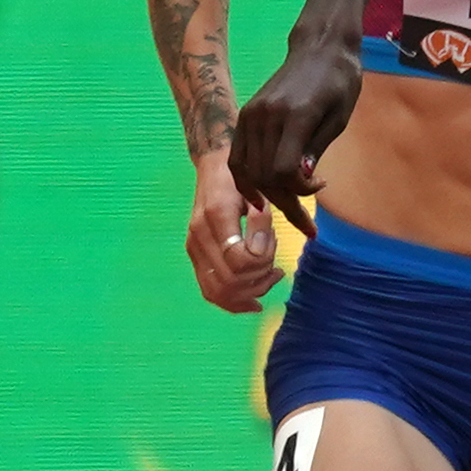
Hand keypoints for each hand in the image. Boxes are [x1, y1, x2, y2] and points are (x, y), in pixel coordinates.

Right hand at [183, 151, 284, 311]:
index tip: (274, 241)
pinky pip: (209, 290)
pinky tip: (254, 302)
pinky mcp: (195, 256)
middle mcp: (199, 234)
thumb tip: (272, 243)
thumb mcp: (259, 189)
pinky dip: (233, 302)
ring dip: (251, 290)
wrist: (215, 168)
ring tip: (272, 277)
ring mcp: (194, 247)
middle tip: (277, 265)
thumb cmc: (241, 176)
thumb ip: (264, 219)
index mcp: (216, 215)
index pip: (239, 258)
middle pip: (232, 279)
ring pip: (220, 291)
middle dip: (261, 276)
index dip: (263, 258)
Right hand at [230, 35, 359, 224]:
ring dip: (267, 194)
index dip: (299, 190)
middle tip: (306, 218)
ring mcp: (250, 115)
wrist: (320, 49)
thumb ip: (317, 148)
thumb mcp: (340, 118)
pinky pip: (237, 157)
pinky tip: (261, 195)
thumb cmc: (340, 82)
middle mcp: (265, 116)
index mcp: (294, 115)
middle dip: (285, 201)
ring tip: (289, 206)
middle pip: (264, 175)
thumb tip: (303, 180)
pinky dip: (247, 179)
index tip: (320, 185)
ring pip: (248, 170)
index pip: (283, 170)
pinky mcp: (244, 116)